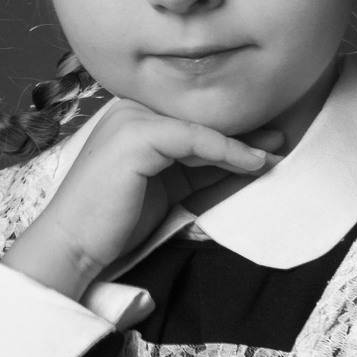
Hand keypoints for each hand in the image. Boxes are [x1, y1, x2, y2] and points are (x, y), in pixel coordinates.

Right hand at [12, 101, 284, 281]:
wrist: (74, 247)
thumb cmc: (114, 225)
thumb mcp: (168, 191)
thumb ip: (199, 171)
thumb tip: (247, 160)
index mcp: (132, 118)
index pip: (190, 120)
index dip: (230, 130)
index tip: (269, 138)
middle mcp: (129, 109)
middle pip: (197, 118)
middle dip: (242, 129)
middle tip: (282, 137)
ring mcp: (130, 118)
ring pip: (199, 126)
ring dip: (243, 141)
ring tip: (276, 152)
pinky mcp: (135, 135)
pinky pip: (194, 139)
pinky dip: (228, 151)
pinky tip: (253, 163)